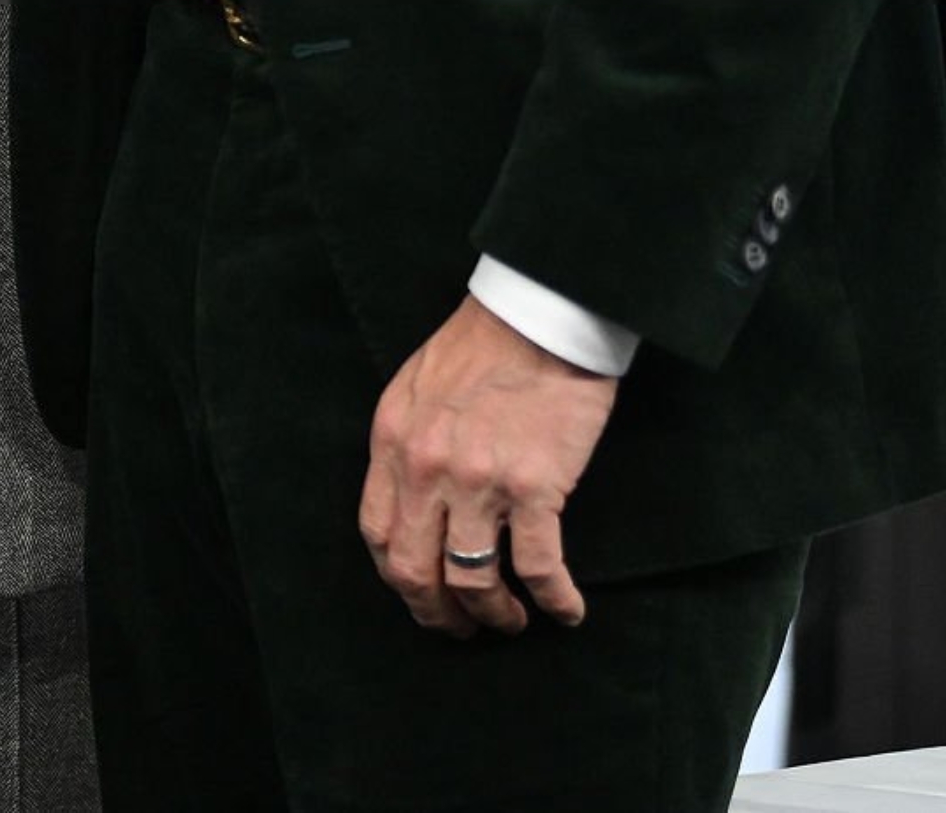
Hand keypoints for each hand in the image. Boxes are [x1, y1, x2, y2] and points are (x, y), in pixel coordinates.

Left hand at [357, 292, 617, 634]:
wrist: (537, 317)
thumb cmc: (481, 349)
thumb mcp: (415, 390)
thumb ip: (406, 446)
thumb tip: (412, 503)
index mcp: (392, 442)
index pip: (377, 533)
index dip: (398, 577)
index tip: (421, 595)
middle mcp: (426, 467)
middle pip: (415, 569)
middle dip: (436, 612)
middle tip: (460, 628)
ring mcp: (479, 480)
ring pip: (473, 579)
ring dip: (493, 614)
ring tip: (511, 621)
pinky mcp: (534, 486)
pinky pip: (539, 566)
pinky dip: (555, 601)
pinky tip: (567, 611)